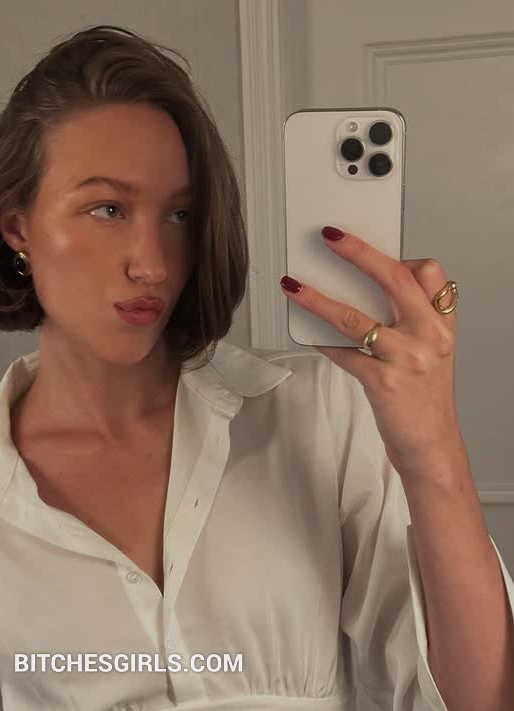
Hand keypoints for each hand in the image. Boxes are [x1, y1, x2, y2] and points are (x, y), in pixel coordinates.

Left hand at [280, 227, 462, 478]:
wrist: (431, 446)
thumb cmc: (425, 399)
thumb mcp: (430, 352)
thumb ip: (408, 321)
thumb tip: (362, 292)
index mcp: (442, 325)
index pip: (430, 273)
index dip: (399, 255)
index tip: (368, 246)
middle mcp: (429, 336)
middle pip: (394, 280)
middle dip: (359, 253)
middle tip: (330, 237)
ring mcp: (406, 359)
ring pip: (356, 318)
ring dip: (318, 299)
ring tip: (295, 286)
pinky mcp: (383, 383)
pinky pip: (344, 354)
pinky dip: (323, 342)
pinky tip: (309, 335)